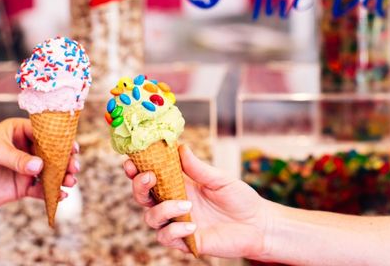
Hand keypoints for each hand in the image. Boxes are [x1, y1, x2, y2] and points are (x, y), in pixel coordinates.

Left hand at [0, 118, 79, 211]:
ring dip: (62, 176)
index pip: (44, 133)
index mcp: (18, 131)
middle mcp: (24, 149)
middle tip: (74, 167)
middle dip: (65, 160)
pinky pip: (40, 190)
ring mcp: (24, 169)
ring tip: (70, 181)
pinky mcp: (21, 188)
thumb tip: (39, 167)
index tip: (72, 148)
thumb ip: (17, 158)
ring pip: (49, 172)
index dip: (60, 140)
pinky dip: (51, 193)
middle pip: (51, 153)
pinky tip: (60, 196)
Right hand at [123, 144, 270, 258]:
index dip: (136, 170)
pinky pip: (167, 238)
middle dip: (139, 186)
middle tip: (148, 176)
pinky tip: (192, 225)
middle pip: (143, 197)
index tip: (131, 160)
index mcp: (179, 185)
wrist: (258, 224)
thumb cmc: (240, 199)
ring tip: (186, 205)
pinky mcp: (186, 242)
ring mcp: (178, 223)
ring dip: (163, 209)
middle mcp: (174, 204)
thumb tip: (180, 147)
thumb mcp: (219, 179)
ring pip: (151, 218)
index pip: (150, 177)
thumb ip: (197, 167)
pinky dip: (175, 230)